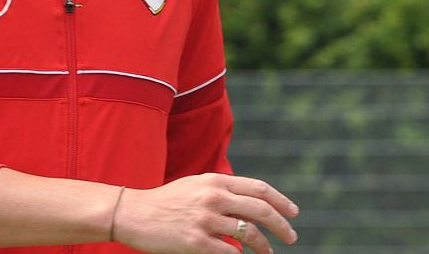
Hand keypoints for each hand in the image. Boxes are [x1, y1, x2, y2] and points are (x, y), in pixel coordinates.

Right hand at [111, 173, 298, 252]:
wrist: (134, 214)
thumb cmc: (166, 201)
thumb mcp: (195, 186)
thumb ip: (221, 190)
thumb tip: (251, 202)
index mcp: (215, 181)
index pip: (259, 188)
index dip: (281, 201)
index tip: (293, 213)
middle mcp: (213, 197)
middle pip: (261, 211)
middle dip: (282, 226)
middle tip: (291, 236)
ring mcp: (205, 220)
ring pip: (250, 235)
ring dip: (264, 247)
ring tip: (268, 253)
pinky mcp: (196, 242)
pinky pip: (231, 253)